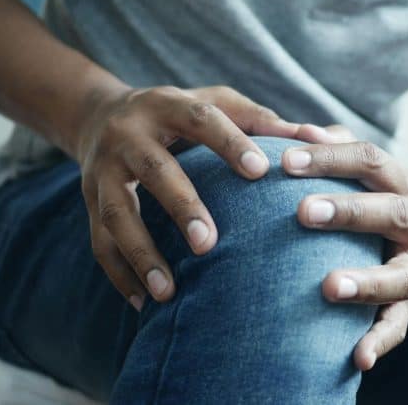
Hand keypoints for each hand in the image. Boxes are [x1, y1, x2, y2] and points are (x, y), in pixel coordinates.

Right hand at [77, 85, 342, 310]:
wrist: (100, 116)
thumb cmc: (178, 115)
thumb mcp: (213, 104)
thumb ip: (260, 120)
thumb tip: (318, 136)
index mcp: (167, 105)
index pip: (200, 118)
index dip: (230, 142)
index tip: (261, 171)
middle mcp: (129, 135)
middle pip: (154, 170)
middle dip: (181, 206)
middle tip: (210, 244)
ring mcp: (103, 171)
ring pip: (117, 213)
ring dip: (141, 253)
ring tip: (168, 292)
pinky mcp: (88, 202)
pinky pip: (98, 242)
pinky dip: (120, 275)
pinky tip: (144, 304)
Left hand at [282, 140, 407, 370]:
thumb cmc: (384, 206)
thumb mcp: (372, 175)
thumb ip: (337, 150)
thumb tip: (297, 129)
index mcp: (402, 183)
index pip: (370, 160)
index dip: (330, 158)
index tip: (286, 160)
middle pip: (390, 211)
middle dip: (348, 211)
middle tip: (302, 212)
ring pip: (398, 275)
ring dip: (365, 281)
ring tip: (328, 287)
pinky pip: (398, 327)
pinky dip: (379, 343)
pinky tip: (357, 358)